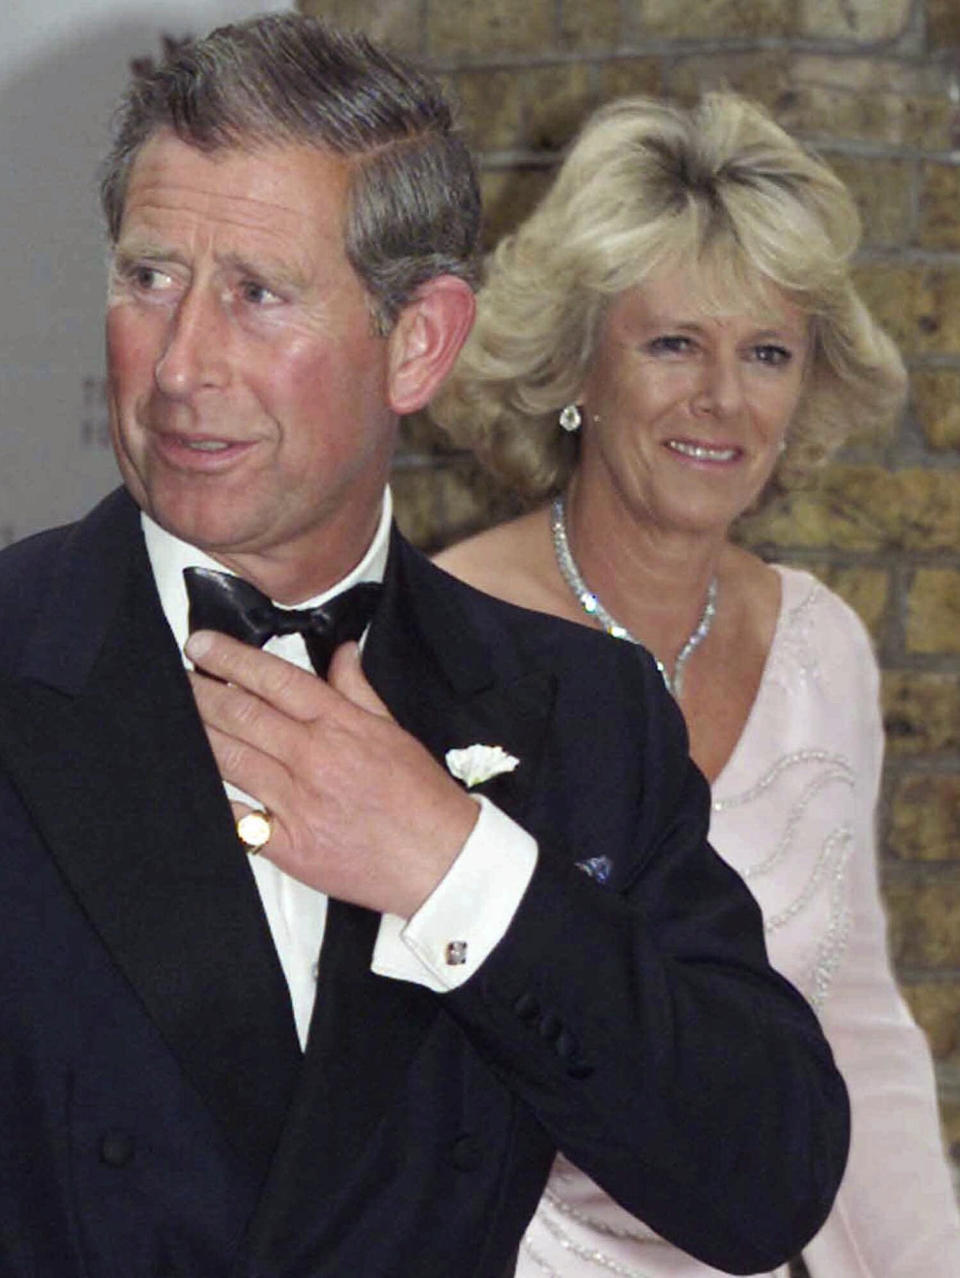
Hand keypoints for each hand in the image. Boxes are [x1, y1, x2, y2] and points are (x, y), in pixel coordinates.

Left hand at [185, 631, 478, 916]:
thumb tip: (341, 652)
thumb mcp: (394, 730)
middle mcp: (314, 759)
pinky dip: (214, 797)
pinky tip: (192, 778)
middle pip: (242, 715)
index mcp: (341, 725)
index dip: (231, 658)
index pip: (275, 680)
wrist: (440, 860)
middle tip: (176, 676)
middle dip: (201, 692)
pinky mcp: (289, 846)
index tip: (201, 646)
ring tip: (175, 716)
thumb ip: (358, 690)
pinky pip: (238, 818)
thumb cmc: (421, 796)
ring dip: (198, 734)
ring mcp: (298, 804)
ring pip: (231, 760)